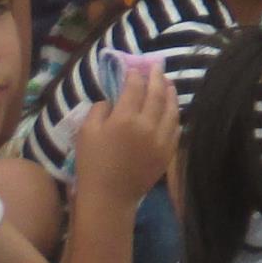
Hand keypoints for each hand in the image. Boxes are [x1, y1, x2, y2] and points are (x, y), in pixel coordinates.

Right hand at [74, 59, 177, 205]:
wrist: (110, 196)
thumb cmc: (92, 164)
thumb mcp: (85, 133)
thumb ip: (99, 110)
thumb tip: (113, 99)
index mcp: (124, 119)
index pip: (134, 88)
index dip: (135, 75)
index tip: (134, 68)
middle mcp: (147, 125)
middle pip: (156, 94)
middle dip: (156, 77)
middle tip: (157, 66)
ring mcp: (162, 138)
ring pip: (171, 108)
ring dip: (170, 92)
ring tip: (168, 82)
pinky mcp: (169, 150)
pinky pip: (176, 126)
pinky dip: (174, 114)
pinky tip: (172, 108)